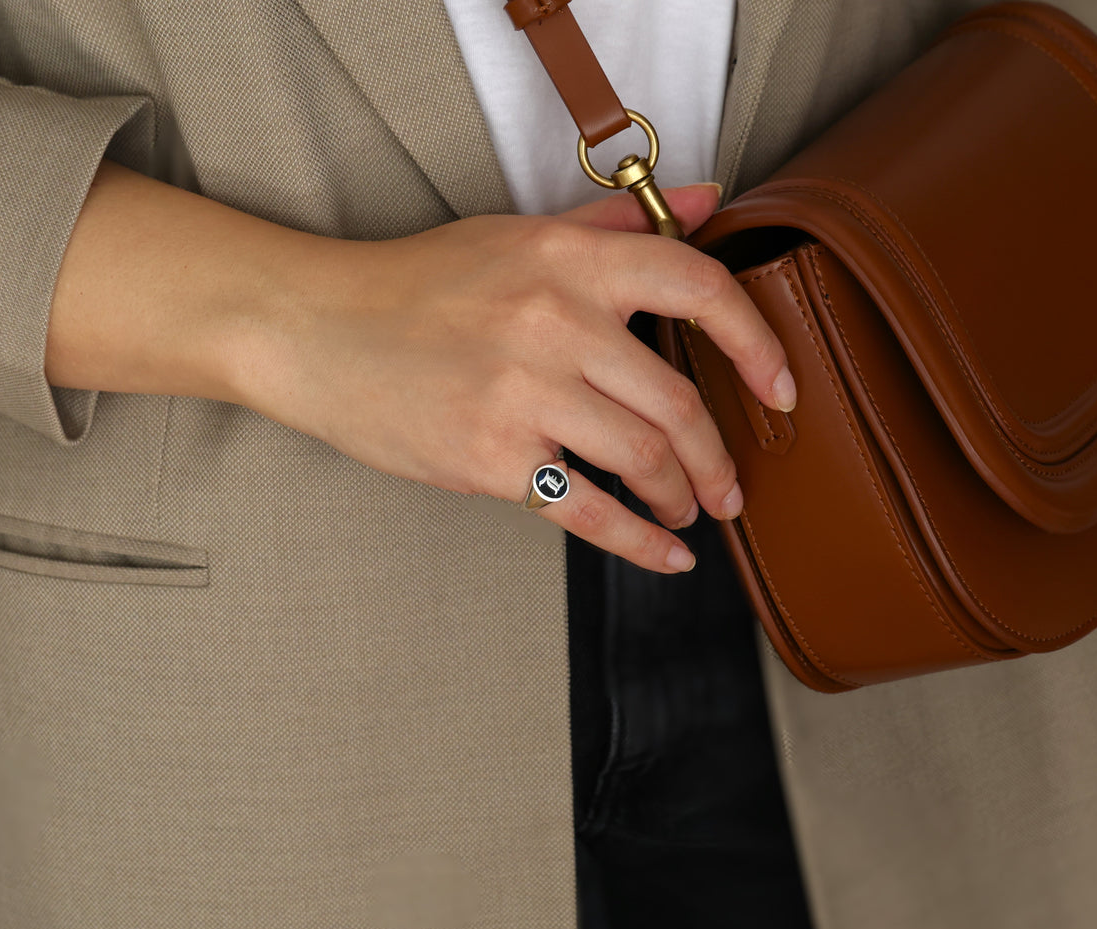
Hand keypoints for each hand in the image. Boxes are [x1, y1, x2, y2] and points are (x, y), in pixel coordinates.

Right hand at [234, 184, 794, 573]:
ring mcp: (522, 394)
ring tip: (689, 512)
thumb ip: (615, 226)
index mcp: (568, 261)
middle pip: (677, 402)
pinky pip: (587, 511)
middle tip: (729, 486)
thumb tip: (706, 202)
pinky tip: (666, 557)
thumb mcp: (517, 235)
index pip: (696, 285)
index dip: (756, 341)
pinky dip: (639, 543)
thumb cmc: (417, 284)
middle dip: (718, 457)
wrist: (315, 330)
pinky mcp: (490, 458)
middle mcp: (554, 322)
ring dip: (682, 498)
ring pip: (643, 459)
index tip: (781, 387)